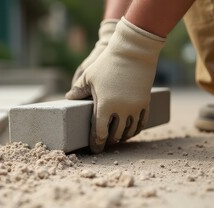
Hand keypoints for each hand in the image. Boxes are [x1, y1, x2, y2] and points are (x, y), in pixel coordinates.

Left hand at [66, 17, 165, 152]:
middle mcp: (121, 110)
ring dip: (122, 137)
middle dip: (109, 141)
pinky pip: (141, 122)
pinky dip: (135, 129)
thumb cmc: (107, 63)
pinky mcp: (145, 102)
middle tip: (104, 143)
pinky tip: (131, 130)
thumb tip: (68, 98)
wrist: (134, 51)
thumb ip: (78, 90)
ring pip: (129, 131)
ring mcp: (135, 107)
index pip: (99, 133)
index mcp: (104, 106)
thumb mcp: (89, 77)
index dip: (96, 143)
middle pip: (115, 135)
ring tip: (117, 138)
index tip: (95, 149)